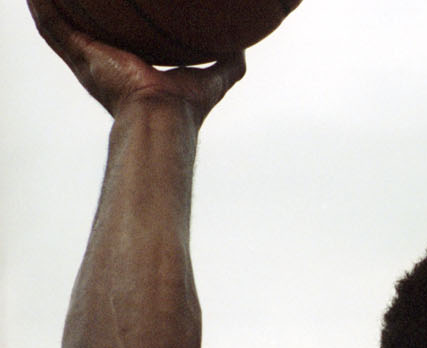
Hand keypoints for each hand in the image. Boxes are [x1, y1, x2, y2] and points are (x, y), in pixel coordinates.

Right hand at [29, 0, 243, 123]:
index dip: (113, 20)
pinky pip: (52, 25)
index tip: (115, 4)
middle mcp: (105, 61)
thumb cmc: (187, 105)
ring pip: (61, 23)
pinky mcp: (79, 54)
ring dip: (51, 3)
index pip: (118, 37)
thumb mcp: (215, 77)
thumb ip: (227, 60)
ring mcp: (89, 58)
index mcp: (131, 65)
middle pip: (85, 25)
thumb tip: (242, 43)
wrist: (163, 115)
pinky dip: (42, 8)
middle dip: (75, 6)